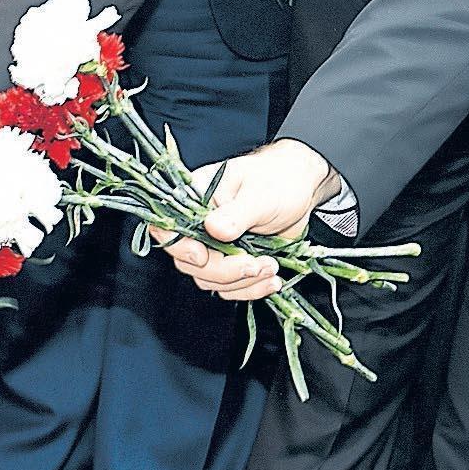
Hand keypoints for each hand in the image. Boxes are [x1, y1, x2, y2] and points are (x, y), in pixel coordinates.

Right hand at [155, 140, 342, 301]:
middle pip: (189, 261)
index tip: (202, 255)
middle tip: (254, 263)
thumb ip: (237, 212)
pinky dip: (251, 289)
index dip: (179, 246)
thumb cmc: (279, 180)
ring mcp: (215, 246)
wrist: (302, 191)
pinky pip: (230, 288)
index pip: (167, 225)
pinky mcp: (232, 262)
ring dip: (242, 281)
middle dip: (224, 270)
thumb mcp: (260, 194)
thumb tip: (214, 229)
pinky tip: (270, 280)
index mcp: (196, 197)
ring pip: (209, 279)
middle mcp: (200, 224)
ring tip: (271, 266)